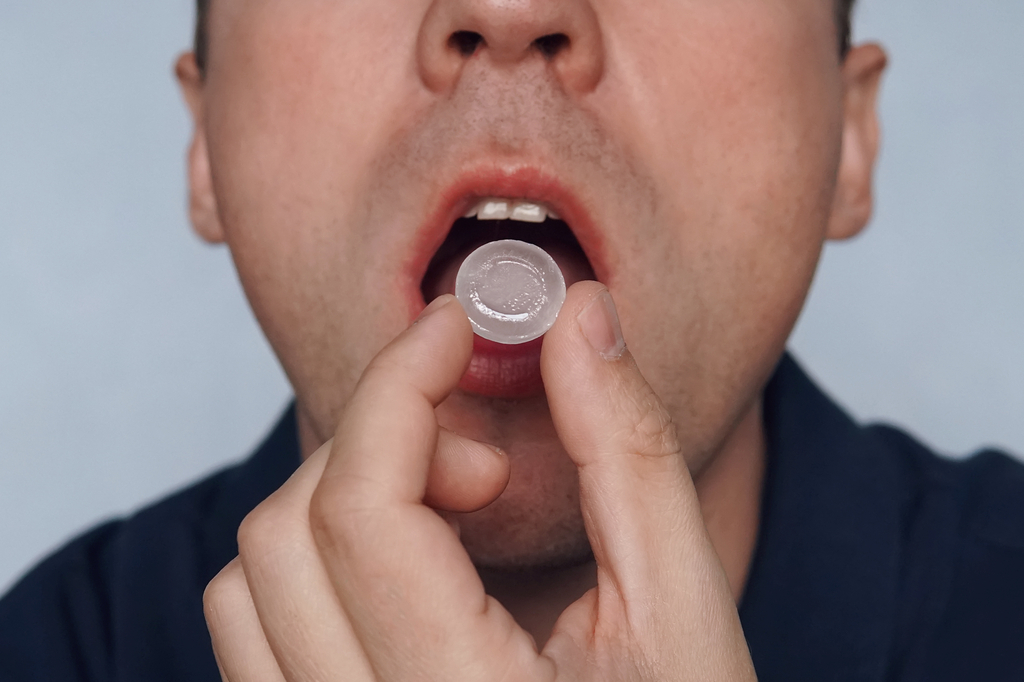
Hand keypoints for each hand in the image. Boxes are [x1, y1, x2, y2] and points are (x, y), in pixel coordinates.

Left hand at [204, 282, 756, 681]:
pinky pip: (255, 636)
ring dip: (336, 501)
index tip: (455, 328)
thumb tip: (580, 318)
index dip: (400, 384)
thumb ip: (631, 455)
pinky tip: (410, 566)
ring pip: (244, 587)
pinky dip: (316, 562)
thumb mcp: (682, 609)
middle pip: (285, 533)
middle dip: (378, 446)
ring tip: (448, 518)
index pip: (363, 510)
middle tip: (482, 461)